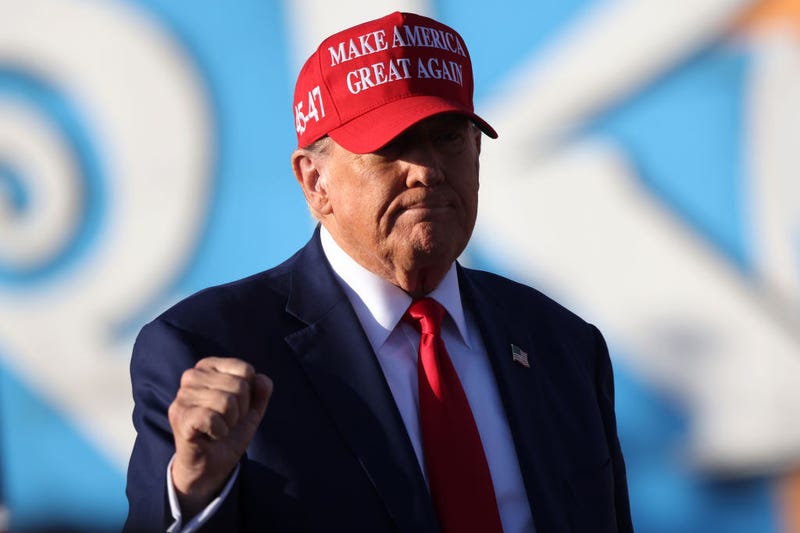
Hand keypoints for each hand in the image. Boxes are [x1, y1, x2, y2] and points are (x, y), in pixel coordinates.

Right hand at [168, 357, 272, 517]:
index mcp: (209, 366)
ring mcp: (182, 396)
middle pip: (239, 386)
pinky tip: (211, 435)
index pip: (246, 370)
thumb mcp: (252, 409)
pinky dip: (219, 431)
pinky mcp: (179, 417)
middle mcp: (192, 376)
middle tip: (226, 422)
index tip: (236, 408)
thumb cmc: (229, 431)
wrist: (212, 465)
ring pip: (227, 402)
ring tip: (218, 429)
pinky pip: (212, 418)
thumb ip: (261, 391)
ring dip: (230, 422)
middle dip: (241, 410)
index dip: (249, 394)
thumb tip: (262, 379)